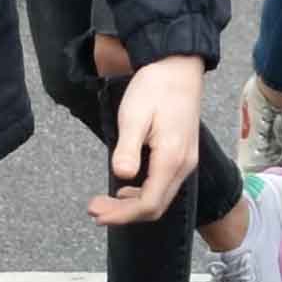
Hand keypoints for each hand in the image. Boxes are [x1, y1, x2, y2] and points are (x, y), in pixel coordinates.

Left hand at [93, 54, 209, 224]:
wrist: (177, 67)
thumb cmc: (154, 88)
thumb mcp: (133, 116)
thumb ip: (128, 148)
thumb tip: (121, 176)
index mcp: (171, 158)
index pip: (148, 203)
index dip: (121, 214)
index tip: (96, 211)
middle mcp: (183, 166)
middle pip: (155, 206)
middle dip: (124, 214)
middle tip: (95, 209)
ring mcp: (186, 161)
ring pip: (160, 198)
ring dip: (132, 205)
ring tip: (105, 201)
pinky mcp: (183, 155)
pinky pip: (164, 185)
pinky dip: (143, 193)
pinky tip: (126, 187)